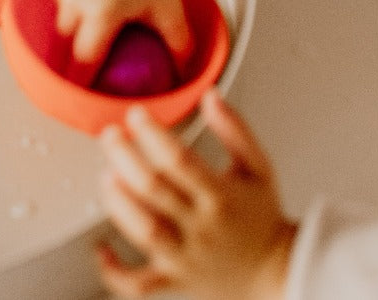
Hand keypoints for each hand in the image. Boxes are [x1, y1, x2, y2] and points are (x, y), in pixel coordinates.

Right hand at [52, 0, 192, 65]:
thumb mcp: (170, 10)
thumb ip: (178, 45)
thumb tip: (182, 68)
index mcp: (102, 11)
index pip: (83, 59)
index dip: (85, 78)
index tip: (89, 87)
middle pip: (68, 43)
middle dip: (79, 53)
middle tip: (94, 59)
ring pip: (61, 20)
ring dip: (73, 30)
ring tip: (93, 31)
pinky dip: (71, 6)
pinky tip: (89, 6)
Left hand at [97, 92, 296, 299]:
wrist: (277, 271)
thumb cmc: (263, 216)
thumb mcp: (258, 166)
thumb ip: (236, 130)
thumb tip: (211, 97)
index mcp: (221, 197)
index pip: (179, 160)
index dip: (152, 135)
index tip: (136, 115)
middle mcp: (202, 227)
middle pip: (154, 190)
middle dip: (125, 158)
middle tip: (109, 135)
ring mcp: (186, 258)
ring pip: (143, 231)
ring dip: (119, 202)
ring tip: (106, 174)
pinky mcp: (175, 281)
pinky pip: (140, 285)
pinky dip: (115, 271)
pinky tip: (100, 248)